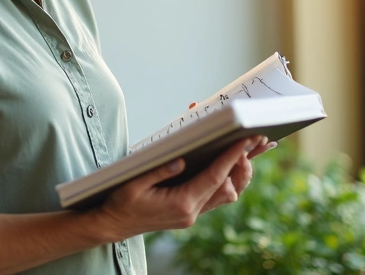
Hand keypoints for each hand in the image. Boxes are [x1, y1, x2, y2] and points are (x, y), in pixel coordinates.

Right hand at [95, 136, 262, 239]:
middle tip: (251, 141)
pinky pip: (215, 196)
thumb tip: (181, 160)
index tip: (245, 140)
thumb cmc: (121, 202)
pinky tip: (229, 164)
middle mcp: (191, 212)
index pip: (214, 178)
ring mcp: (192, 214)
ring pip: (226, 194)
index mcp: (181, 204)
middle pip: (228, 187)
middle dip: (241, 163)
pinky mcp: (190, 213)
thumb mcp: (134, 183)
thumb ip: (160, 171)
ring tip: (246, 150)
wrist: (114, 224)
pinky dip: (226, 180)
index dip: (231, 157)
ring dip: (237, 173)